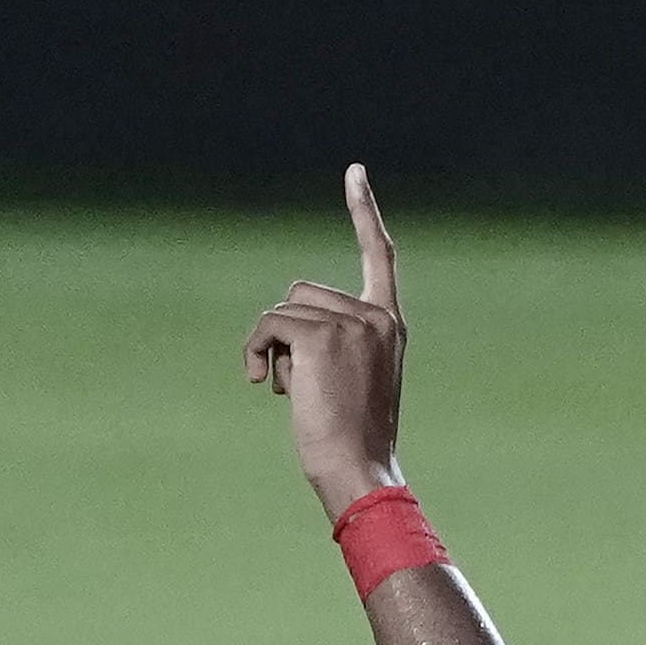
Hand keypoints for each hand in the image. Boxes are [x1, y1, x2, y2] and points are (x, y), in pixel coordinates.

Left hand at [242, 166, 408, 514]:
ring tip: (290, 390)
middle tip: (298, 383)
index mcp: (389, 325)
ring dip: (271, 348)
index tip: (354, 172)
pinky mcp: (321, 336)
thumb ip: (333, 342)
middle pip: (303, 291)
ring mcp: (351, 324)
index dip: (364, 213)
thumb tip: (282, 327)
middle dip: (286, 333)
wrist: (358, 472)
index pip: (379, 256)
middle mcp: (375, 316)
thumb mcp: (351, 381)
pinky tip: (264, 383)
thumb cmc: (351, 441)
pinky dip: (256, 351)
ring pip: (282, 309)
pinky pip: (268, 325)